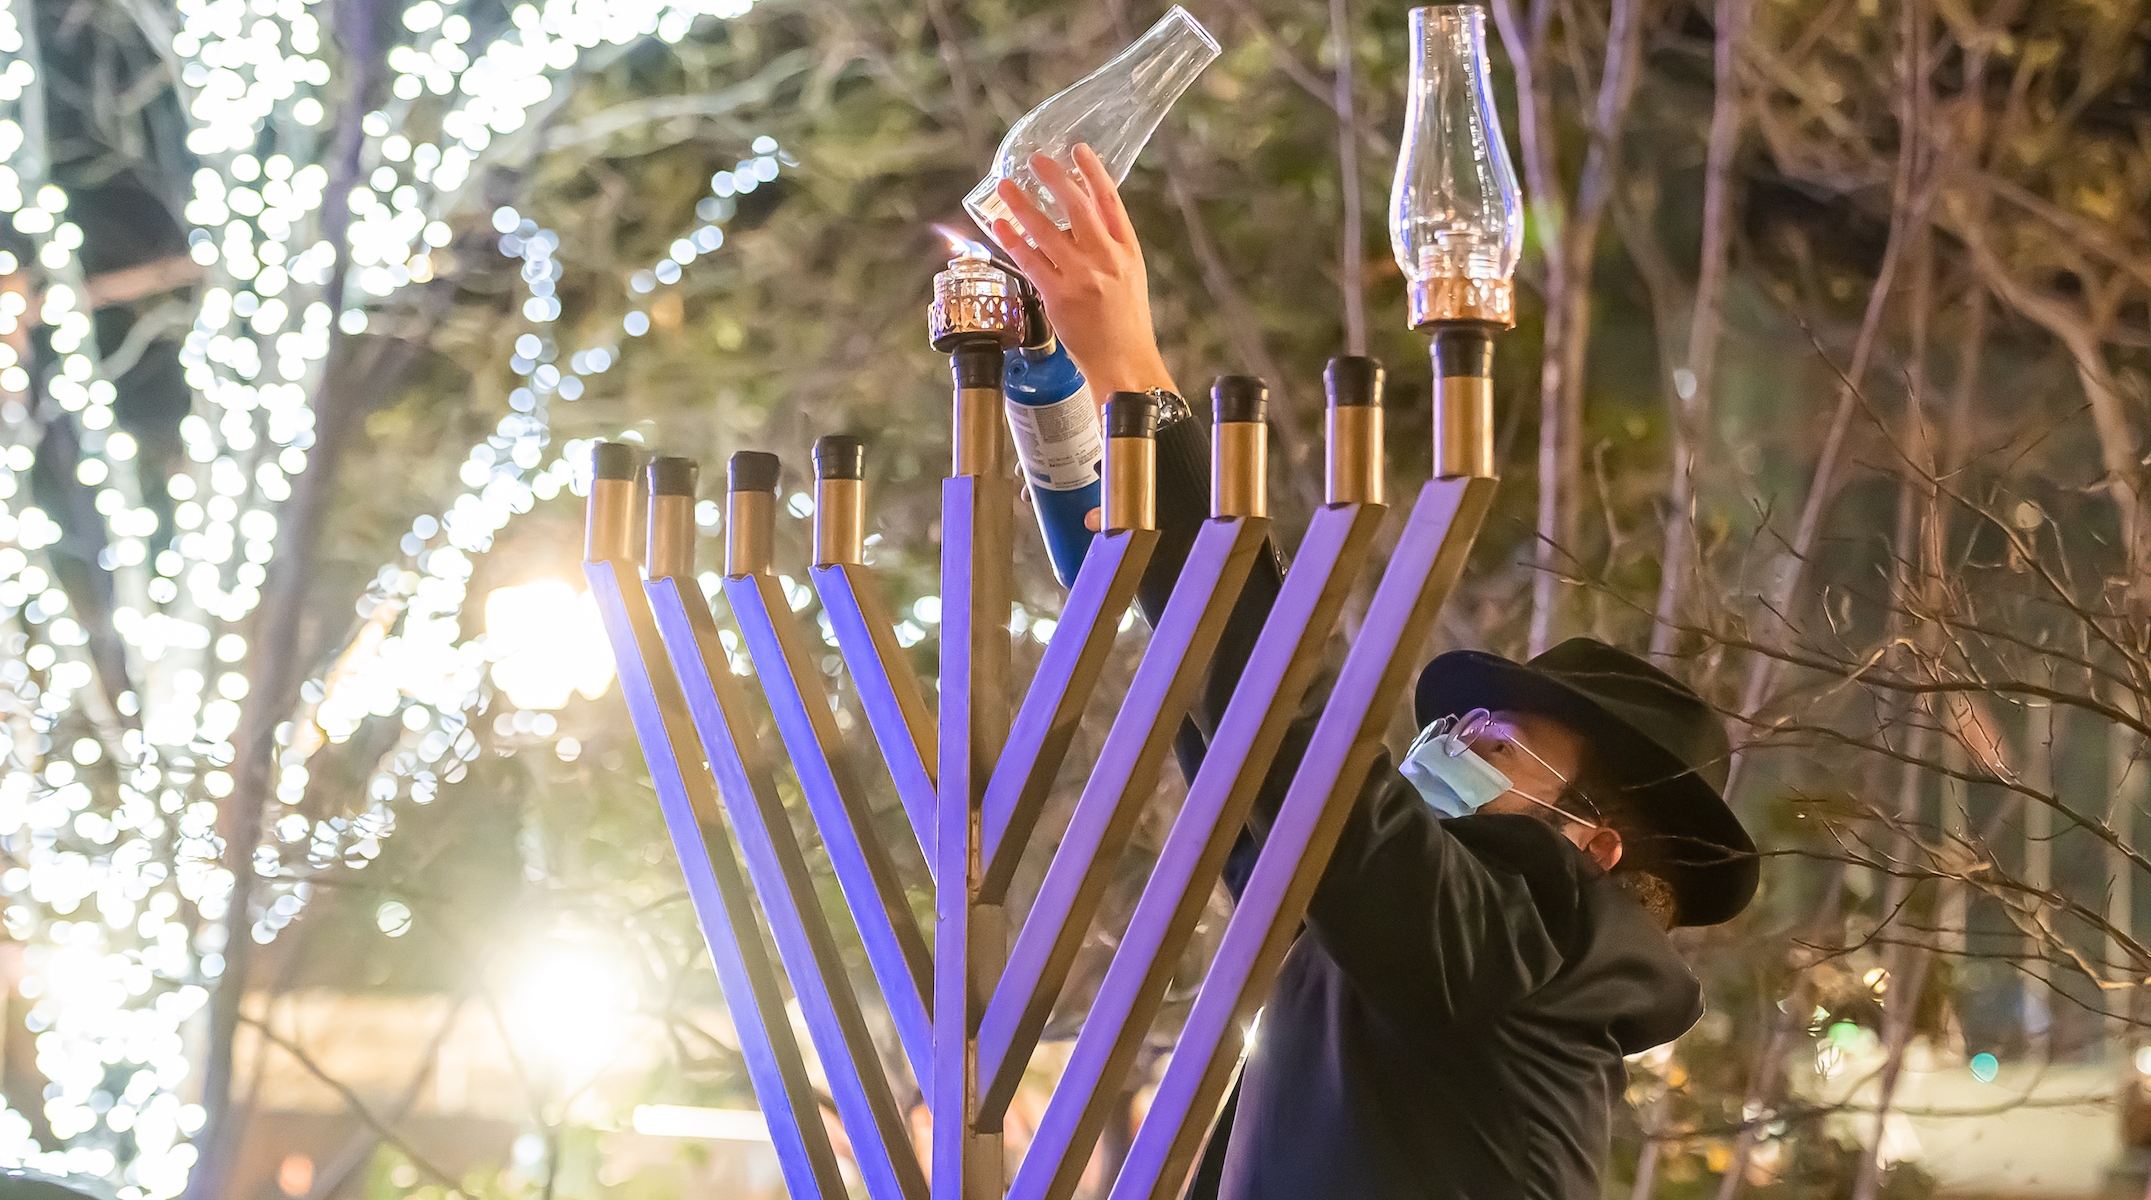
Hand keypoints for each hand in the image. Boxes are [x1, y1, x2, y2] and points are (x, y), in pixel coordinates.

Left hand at [986, 143, 1177, 406]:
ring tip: (1006, 186)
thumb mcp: (1130, 276)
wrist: (1125, 361)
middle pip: (1077, 207)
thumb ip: (1109, 247)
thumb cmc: (1126, 323)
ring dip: (1022, 205)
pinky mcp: (1059, 297)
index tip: (1077, 150)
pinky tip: (1000, 226)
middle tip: (1036, 160)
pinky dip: (1012, 241)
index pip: (1111, 201)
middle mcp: (1105, 258)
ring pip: (1046, 231)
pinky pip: (1030, 262)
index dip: (1093, 171)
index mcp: (1127, 250)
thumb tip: (1083, 220)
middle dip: (1054, 178)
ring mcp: (1081, 277)